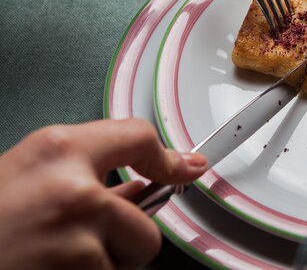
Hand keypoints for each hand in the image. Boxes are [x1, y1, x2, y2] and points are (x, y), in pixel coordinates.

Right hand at [0, 118, 207, 269]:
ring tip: (55, 258)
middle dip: (126, 240)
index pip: (139, 137)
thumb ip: (89, 174)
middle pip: (147, 225)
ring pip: (130, 260)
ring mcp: (76, 238)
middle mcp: (74, 189)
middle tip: (83, 243)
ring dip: (104, 265)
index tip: (188, 166)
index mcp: (59, 150)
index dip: (168, 158)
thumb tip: (142, 186)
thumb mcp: (30, 174)